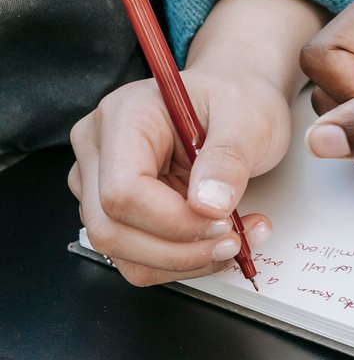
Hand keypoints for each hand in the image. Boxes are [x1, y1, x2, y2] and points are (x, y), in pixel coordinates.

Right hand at [67, 0, 325, 288]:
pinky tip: (215, 242)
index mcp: (125, 114)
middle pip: (110, 227)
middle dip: (178, 250)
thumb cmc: (235, 99)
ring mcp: (99, 182)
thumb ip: (228, 158)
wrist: (234, 100)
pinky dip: (180, 261)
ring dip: (183, 261)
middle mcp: (100, 148)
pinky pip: (135, 256)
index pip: (124, 189)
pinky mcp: (115, 210)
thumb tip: (209, 204)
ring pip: (120, 251)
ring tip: (236, 240)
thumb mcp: (248, 118)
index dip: (173, 220)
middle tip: (234, 241)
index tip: (222, 222)